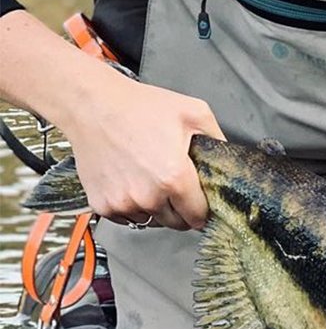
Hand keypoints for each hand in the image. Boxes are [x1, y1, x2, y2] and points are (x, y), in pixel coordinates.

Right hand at [0, 10, 222, 229]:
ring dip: (156, 208)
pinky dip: (132, 206)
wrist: (94, 106)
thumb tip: (228, 160)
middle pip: (176, 223)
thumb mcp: (194, 113)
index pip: (198, 216)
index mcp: (174, 178)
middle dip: (182, 209)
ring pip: (150, 220)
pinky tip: (133, 182)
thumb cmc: (141, 107)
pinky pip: (126, 218)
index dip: (204, 210)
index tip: (202, 202)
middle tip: (178, 187)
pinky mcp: (102, 205)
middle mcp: (147, 196)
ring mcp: (122, 204)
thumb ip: (217, 139)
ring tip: (152, 179)